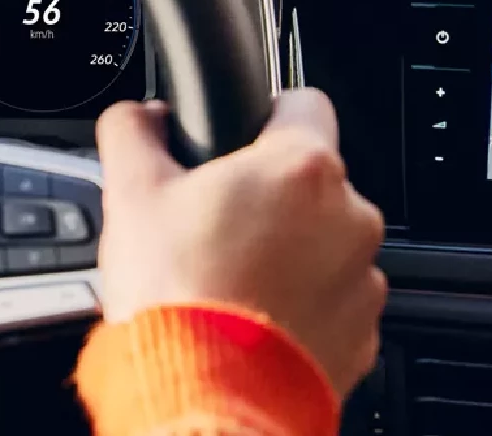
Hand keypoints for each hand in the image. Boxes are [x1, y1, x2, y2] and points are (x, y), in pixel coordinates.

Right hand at [95, 90, 385, 396]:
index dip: (263, 117)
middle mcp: (350, 216)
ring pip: (325, 244)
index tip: (237, 144)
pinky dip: (298, 305)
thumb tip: (137, 117)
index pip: (303, 102)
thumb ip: (133, 132)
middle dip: (268, 197)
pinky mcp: (362, 333)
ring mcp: (362, 279)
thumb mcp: (130, 192)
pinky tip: (250, 316)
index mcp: (301, 166)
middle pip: (311, 183)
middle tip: (212, 225)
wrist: (202, 390)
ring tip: (228, 278)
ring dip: (287, 253)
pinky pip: (332, 302)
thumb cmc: (174, 292)